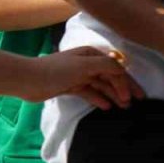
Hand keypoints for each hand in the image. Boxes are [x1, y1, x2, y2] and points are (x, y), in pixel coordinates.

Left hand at [27, 47, 143, 109]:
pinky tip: (106, 107)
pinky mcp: (71, 86)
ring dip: (113, 95)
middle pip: (110, 77)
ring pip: (102, 86)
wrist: (28, 79)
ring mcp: (79, 75)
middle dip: (123, 89)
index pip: (116, 69)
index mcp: (92, 55)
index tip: (135, 96)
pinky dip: (99, 99)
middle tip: (133, 104)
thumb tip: (124, 70)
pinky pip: (90, 93)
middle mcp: (87, 64)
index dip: (127, 82)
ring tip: (122, 107)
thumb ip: (108, 66)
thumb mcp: (85, 65)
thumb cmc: (57, 70)